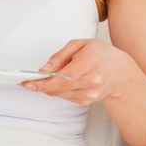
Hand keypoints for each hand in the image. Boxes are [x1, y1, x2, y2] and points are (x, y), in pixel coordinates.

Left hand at [20, 38, 135, 104]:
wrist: (120, 72)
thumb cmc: (100, 54)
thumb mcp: (80, 44)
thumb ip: (60, 56)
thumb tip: (44, 69)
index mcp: (91, 62)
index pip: (64, 77)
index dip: (45, 82)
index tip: (29, 83)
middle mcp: (92, 81)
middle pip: (60, 88)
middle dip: (40, 85)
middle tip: (25, 81)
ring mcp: (90, 94)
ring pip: (60, 93)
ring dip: (48, 87)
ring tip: (40, 79)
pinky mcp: (87, 101)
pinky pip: (65, 96)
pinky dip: (58, 90)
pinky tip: (58, 82)